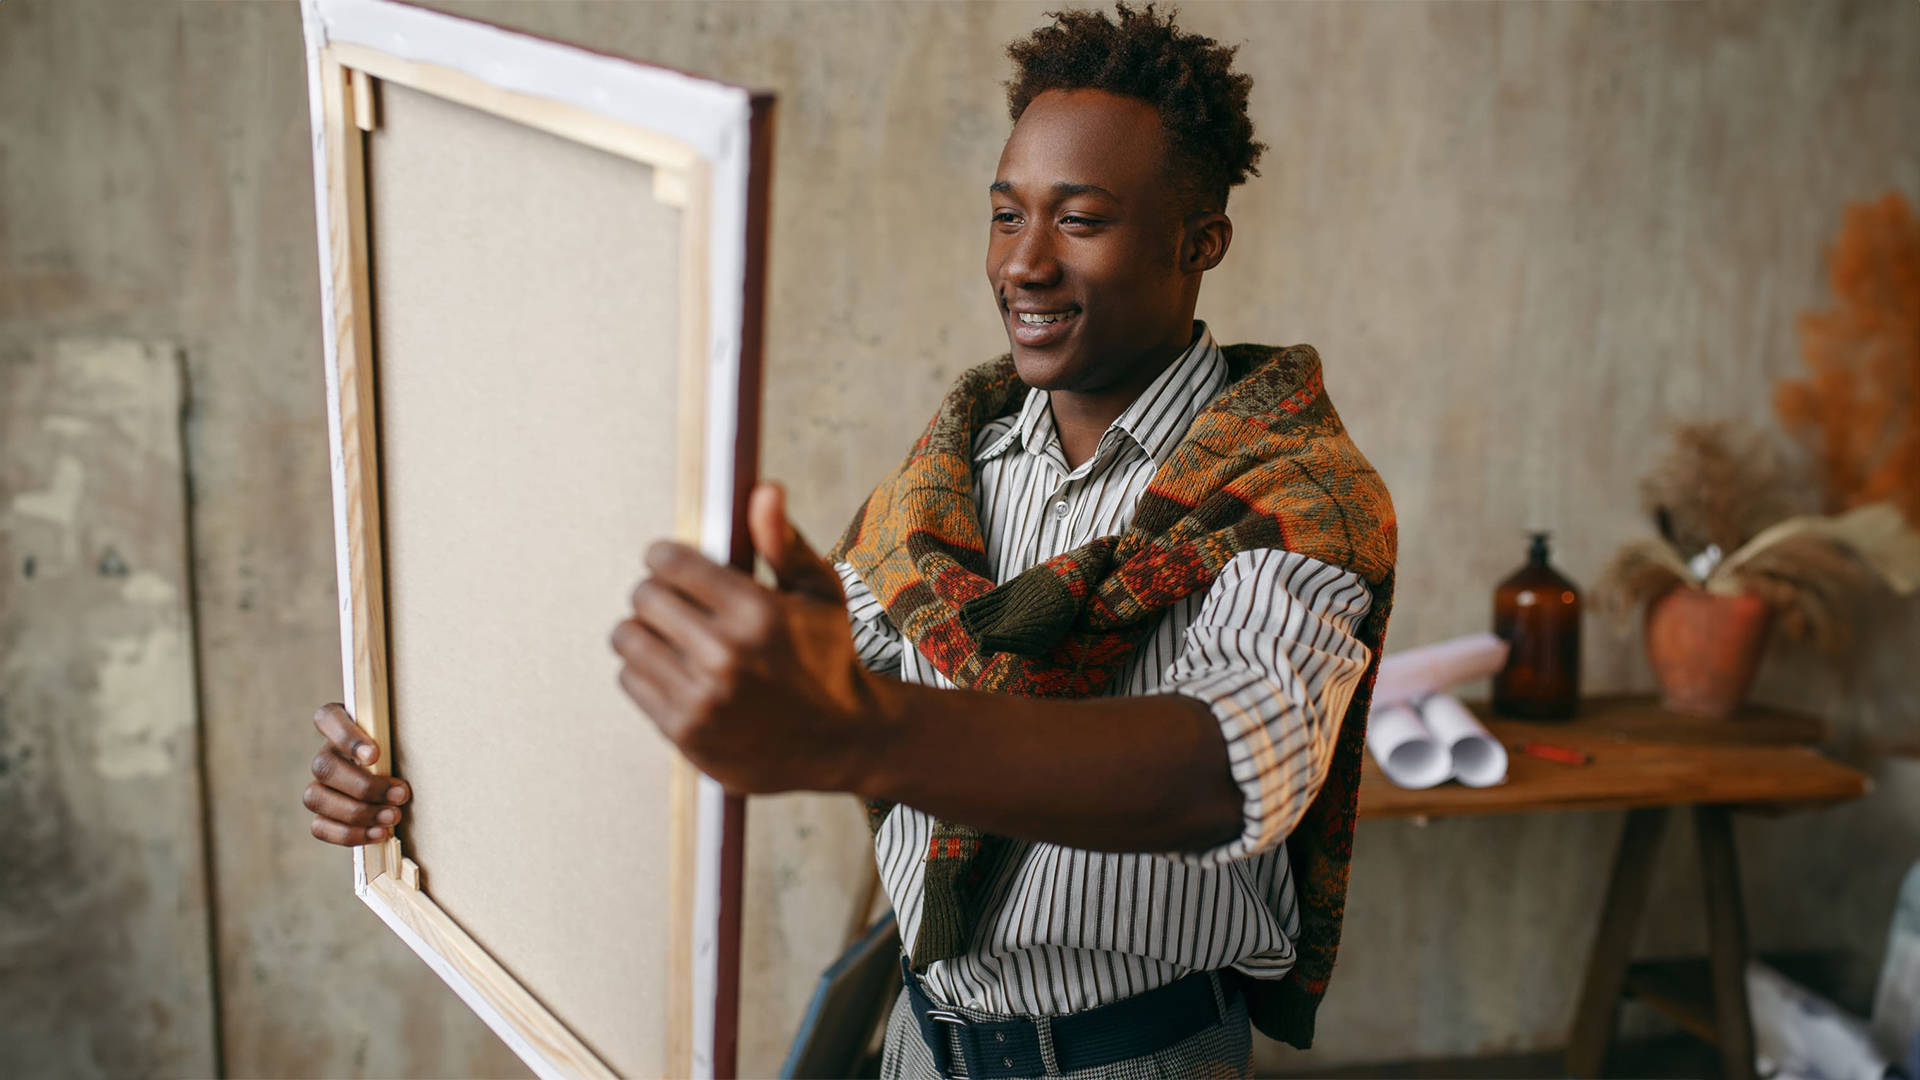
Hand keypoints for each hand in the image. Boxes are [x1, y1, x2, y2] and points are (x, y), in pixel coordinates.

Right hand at [303, 703, 410, 845]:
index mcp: (341, 726)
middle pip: (324, 767)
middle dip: (364, 786)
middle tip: (401, 794)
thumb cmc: (404, 752)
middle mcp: (326, 753)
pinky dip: (350, 833)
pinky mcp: (322, 812)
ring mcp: (320, 783)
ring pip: (315, 798)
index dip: (347, 738)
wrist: (401, 776)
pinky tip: (379, 833)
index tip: (375, 755)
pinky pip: (319, 827)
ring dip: (357, 813)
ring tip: (392, 817)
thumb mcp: (402, 737)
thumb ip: (400, 736)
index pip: (327, 718)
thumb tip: (426, 747)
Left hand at [610, 482, 884, 793]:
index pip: (669, 562)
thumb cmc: (831, 657)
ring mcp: (703, 697)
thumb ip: (783, 542)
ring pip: (627, 638)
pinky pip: (630, 680)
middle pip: (642, 598)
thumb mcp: (820, 593)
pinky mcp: (686, 731)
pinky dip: (645, 672)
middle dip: (656, 594)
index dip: (666, 557)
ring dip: (644, 632)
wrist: (845, 743)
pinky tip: (675, 672)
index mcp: (757, 612)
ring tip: (670, 637)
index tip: (672, 565)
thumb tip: (764, 489)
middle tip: (676, 604)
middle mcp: (726, 655)